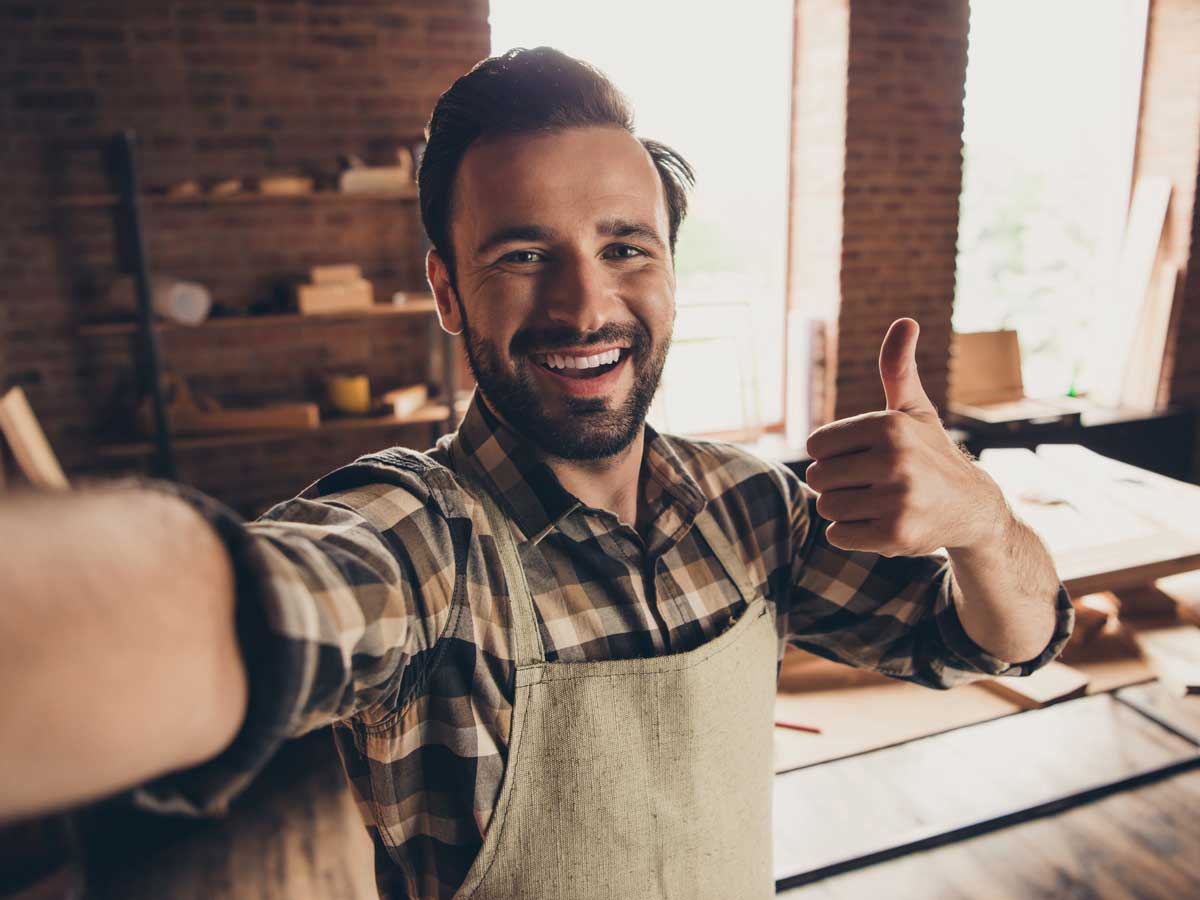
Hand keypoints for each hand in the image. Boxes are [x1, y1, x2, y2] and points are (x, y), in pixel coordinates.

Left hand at [804, 318, 1006, 555]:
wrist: (972, 508)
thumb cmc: (930, 453)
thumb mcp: (914, 409)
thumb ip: (898, 368)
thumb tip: (905, 321)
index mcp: (889, 426)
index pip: (816, 445)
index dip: (832, 455)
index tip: (860, 457)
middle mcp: (894, 460)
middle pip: (818, 477)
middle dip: (837, 483)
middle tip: (869, 483)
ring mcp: (897, 499)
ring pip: (827, 507)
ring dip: (845, 509)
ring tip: (877, 502)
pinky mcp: (896, 535)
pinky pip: (838, 535)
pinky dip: (851, 534)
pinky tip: (880, 523)